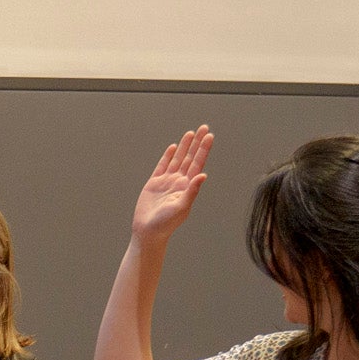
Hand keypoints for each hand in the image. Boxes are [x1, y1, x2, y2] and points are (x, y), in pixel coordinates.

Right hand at [130, 127, 213, 245]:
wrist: (148, 231)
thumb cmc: (166, 224)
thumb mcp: (181, 207)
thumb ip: (192, 191)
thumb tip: (203, 175)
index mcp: (187, 187)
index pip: (198, 163)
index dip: (204, 149)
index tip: (209, 136)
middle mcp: (179, 182)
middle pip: (190, 157)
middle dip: (197, 143)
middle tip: (204, 128)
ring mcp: (167, 182)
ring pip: (177, 159)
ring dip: (184, 146)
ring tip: (190, 133)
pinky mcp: (154, 183)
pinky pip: (162, 165)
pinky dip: (168, 156)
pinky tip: (173, 148)